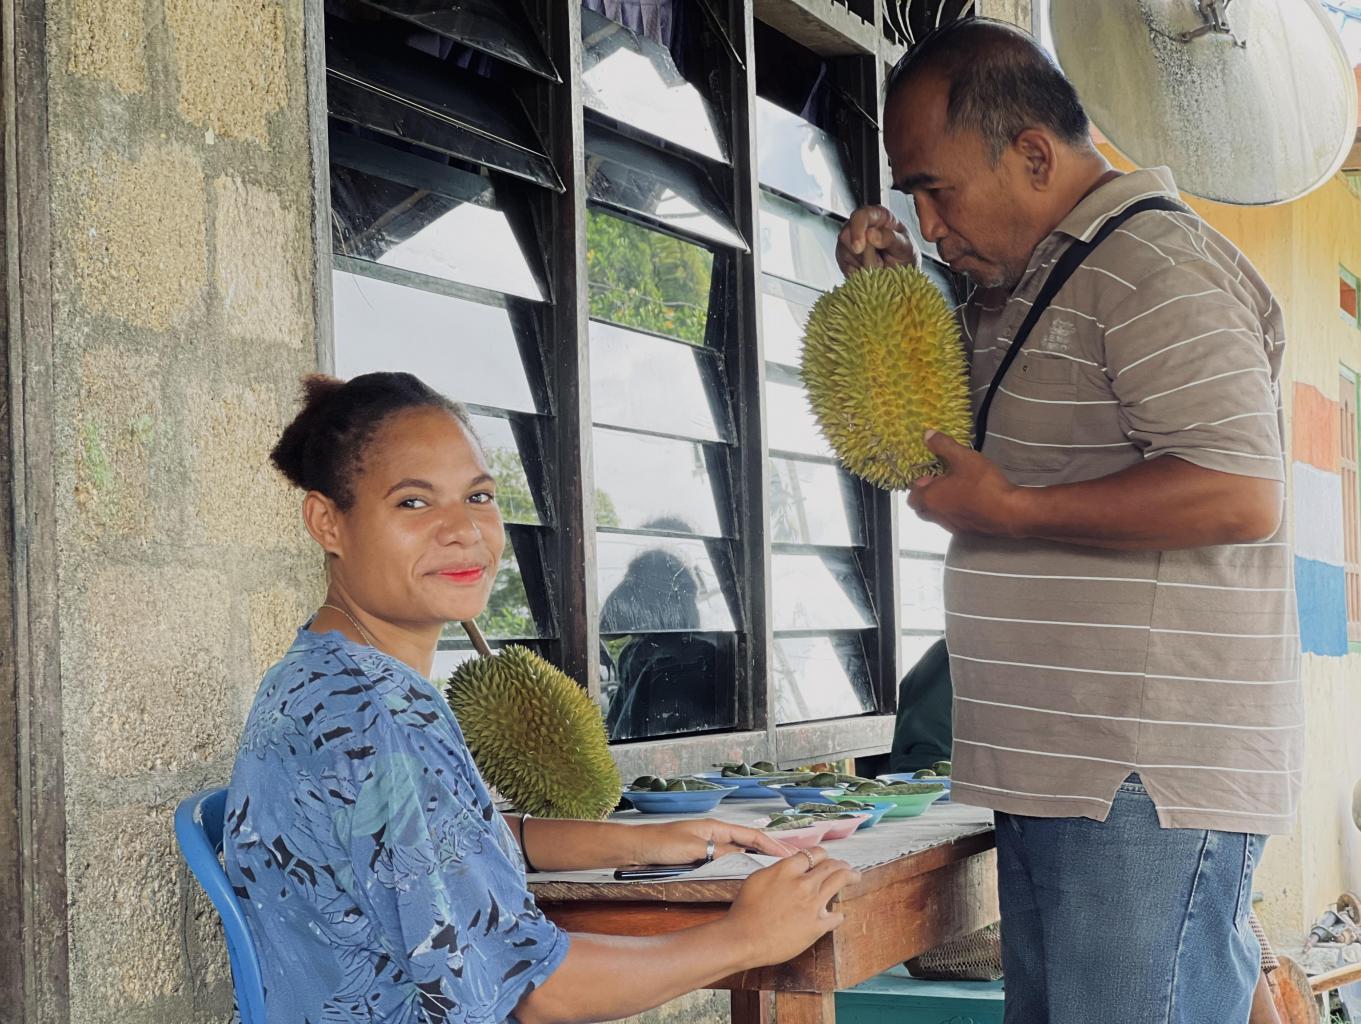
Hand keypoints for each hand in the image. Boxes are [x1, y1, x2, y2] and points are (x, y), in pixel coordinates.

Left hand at [632, 818, 795, 864]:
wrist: (637, 848)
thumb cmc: (661, 844)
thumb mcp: (694, 849)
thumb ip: (719, 852)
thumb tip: (744, 858)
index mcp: (716, 827)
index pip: (752, 834)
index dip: (772, 845)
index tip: (789, 855)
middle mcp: (714, 835)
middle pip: (748, 842)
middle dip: (769, 851)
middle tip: (790, 863)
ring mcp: (708, 845)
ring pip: (739, 852)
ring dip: (756, 859)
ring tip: (774, 870)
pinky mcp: (700, 857)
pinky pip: (726, 860)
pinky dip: (740, 865)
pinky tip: (745, 875)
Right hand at [726, 847, 859, 966]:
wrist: (744, 938)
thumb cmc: (745, 911)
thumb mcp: (757, 878)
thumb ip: (777, 870)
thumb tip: (789, 868)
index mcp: (787, 869)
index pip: (813, 853)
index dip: (821, 855)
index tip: (824, 858)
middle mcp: (803, 883)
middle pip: (831, 864)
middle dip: (841, 863)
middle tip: (846, 866)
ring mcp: (812, 905)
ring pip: (840, 881)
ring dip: (851, 876)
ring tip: (855, 877)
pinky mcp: (817, 926)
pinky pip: (837, 916)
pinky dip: (839, 914)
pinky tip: (838, 914)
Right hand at [835, 205, 916, 277]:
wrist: (902, 275)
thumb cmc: (906, 256)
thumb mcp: (905, 247)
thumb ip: (890, 239)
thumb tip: (872, 234)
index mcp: (879, 216)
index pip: (861, 216)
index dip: (857, 230)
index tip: (859, 248)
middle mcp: (862, 225)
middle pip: (846, 234)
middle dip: (861, 253)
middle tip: (880, 261)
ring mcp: (851, 241)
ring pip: (843, 252)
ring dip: (861, 264)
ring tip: (877, 265)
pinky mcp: (844, 257)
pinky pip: (843, 266)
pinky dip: (857, 272)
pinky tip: (869, 271)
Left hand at [907, 430, 1028, 536]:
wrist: (1010, 513)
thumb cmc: (983, 484)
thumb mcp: (963, 458)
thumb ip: (944, 446)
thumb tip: (927, 435)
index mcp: (929, 499)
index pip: (911, 494)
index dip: (919, 482)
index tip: (932, 472)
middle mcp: (936, 516)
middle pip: (922, 507)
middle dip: (927, 494)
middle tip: (943, 480)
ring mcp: (952, 526)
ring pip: (938, 515)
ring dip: (942, 503)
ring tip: (958, 488)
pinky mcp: (967, 532)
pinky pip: (954, 521)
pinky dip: (956, 512)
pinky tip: (971, 501)